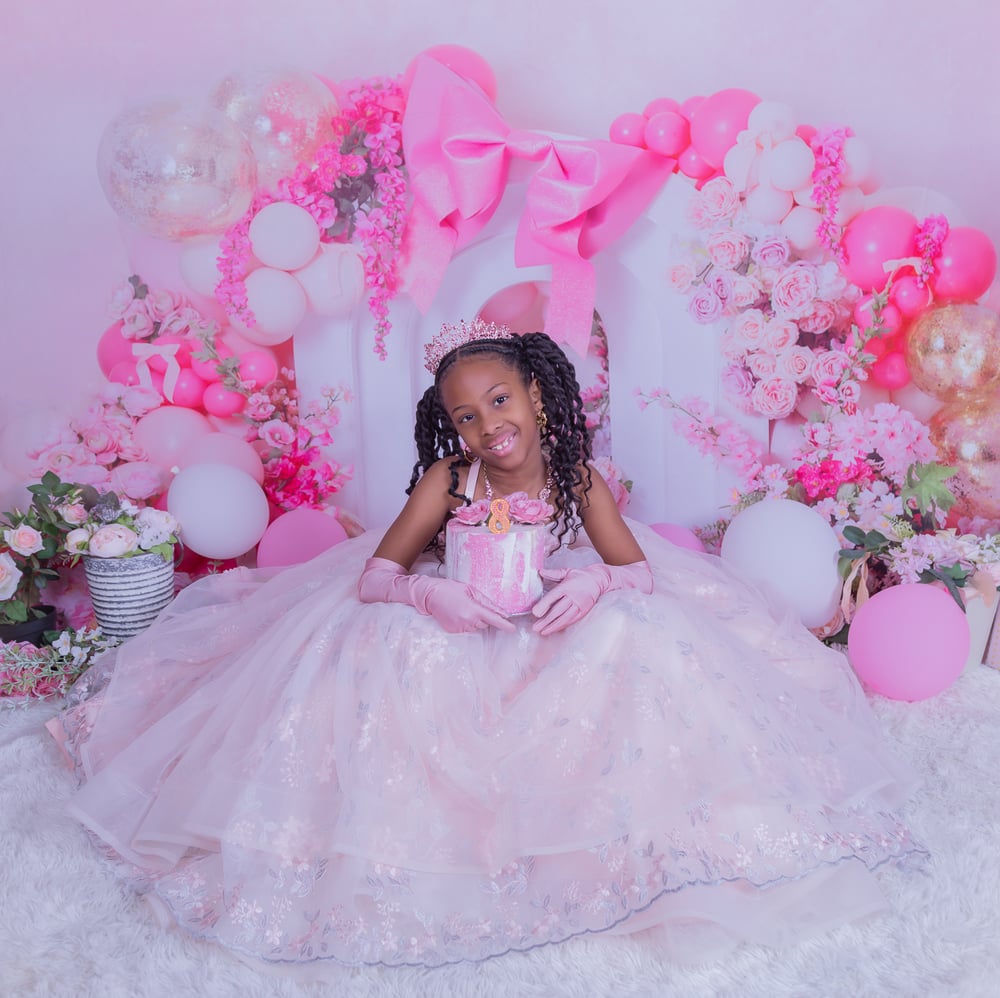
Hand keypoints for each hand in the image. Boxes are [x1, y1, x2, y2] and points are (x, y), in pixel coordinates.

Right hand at [359, 557, 514, 633]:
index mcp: (473, 609)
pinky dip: (466, 623)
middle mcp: (467, 621)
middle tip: (473, 604)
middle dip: (484, 616)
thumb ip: (487, 602)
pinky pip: (466, 630)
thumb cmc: (450, 589)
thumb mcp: (470, 590)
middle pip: (485, 624)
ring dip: (475, 620)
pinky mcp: (453, 631)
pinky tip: (458, 614)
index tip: (513, 629)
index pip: (494, 620)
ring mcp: (459, 628)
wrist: (429, 595)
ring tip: (464, 608)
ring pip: (476, 627)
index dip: (505, 625)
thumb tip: (502, 612)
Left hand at [531, 561, 652, 635]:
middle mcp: (573, 596)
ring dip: (553, 626)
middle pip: (558, 610)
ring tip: (542, 632)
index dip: (544, 605)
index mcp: (567, 585)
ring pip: (565, 618)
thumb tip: (540, 571)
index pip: (554, 596)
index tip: (535, 613)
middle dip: (546, 620)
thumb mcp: (567, 572)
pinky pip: (572, 620)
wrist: (599, 581)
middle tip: (535, 627)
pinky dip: (562, 626)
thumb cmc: (579, 576)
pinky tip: (554, 630)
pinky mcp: (584, 611)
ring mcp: (580, 605)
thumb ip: (553, 573)